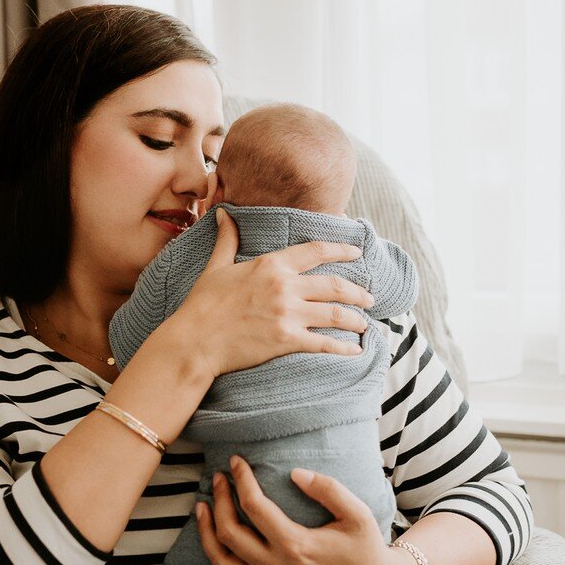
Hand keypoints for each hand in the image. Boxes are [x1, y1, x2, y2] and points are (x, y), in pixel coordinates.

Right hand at [166, 207, 377, 379]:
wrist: (194, 341)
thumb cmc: (202, 304)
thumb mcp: (216, 266)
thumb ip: (228, 240)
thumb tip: (224, 213)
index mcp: (271, 264)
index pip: (316, 251)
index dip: (341, 250)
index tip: (356, 253)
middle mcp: (284, 286)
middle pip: (335, 285)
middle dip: (359, 292)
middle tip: (371, 298)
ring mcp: (287, 314)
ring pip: (336, 314)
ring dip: (356, 320)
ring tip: (364, 324)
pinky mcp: (286, 340)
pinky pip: (324, 344)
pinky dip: (343, 348)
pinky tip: (355, 351)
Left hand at [175, 455, 420, 564]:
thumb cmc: (364, 547)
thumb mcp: (357, 513)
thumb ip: (328, 489)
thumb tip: (295, 472)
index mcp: (296, 545)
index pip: (254, 507)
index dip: (241, 480)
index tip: (235, 461)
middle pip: (230, 532)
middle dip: (218, 501)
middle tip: (217, 478)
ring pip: (222, 561)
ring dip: (206, 533)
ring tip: (201, 506)